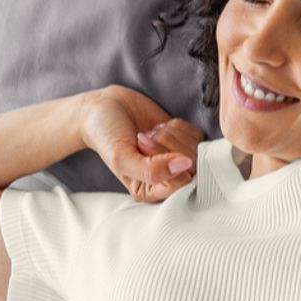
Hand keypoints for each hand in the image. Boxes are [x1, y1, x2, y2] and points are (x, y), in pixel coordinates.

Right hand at [80, 86, 204, 201]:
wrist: (103, 108)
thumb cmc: (107, 135)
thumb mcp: (122, 157)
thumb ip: (151, 171)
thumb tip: (185, 166)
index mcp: (150, 192)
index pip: (180, 183)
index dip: (165, 160)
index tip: (143, 145)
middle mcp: (167, 178)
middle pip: (191, 165)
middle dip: (166, 144)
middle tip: (144, 137)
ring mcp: (177, 159)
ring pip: (196, 148)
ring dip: (170, 134)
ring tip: (149, 133)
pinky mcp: (183, 140)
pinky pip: (197, 135)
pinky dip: (178, 125)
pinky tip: (159, 127)